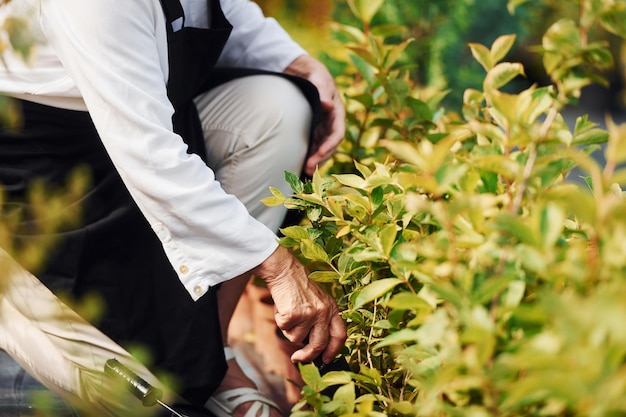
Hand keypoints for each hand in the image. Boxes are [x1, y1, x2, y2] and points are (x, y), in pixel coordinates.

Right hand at [252, 246, 346, 362]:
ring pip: (297, 338)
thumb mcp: (318, 300)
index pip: (340, 335)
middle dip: (307, 356)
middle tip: (297, 358)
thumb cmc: (298, 286)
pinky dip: (280, 321)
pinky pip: (284, 329)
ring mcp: (309, 314)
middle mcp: (324, 312)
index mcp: (332, 308)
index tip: (325, 359)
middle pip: (319, 344)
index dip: (334, 351)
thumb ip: (320, 319)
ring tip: (288, 311)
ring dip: (289, 330)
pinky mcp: (294, 315)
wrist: (285, 270)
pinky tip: (282, 307)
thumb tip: (314, 345)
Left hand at [284, 55, 345, 175]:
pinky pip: (312, 148)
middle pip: (329, 146)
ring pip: (321, 150)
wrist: (304, 74)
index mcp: (337, 113)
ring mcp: (322, 130)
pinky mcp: (313, 132)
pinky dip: (308, 157)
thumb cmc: (313, 75)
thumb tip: (327, 104)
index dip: (330, 146)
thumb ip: (322, 90)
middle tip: (308, 170)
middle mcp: (331, 124)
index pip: (337, 134)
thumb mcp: (317, 78)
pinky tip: (299, 167)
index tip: (320, 154)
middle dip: (320, 159)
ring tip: (302, 174)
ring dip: (314, 162)